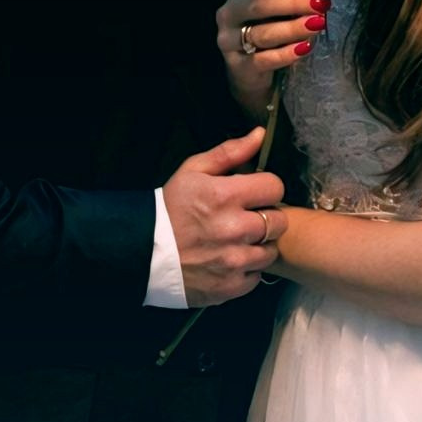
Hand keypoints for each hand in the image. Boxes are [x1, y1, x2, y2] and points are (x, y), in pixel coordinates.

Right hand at [161, 130, 287, 305]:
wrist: (141, 253)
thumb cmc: (169, 209)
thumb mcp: (192, 171)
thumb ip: (230, 152)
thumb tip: (260, 134)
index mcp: (224, 196)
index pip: (275, 187)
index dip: (265, 189)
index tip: (254, 194)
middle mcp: (233, 229)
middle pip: (279, 221)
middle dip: (266, 217)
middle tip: (246, 219)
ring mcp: (233, 261)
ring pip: (271, 251)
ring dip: (259, 246)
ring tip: (238, 241)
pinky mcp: (230, 286)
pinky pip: (256, 276)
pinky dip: (246, 270)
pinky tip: (229, 261)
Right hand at [216, 0, 327, 121]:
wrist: (250, 71)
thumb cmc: (267, 29)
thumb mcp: (275, 9)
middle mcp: (229, 12)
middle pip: (259, 3)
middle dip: (293, 3)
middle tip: (320, 5)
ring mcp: (229, 40)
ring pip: (261, 33)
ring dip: (292, 28)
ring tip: (317, 25)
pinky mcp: (237, 66)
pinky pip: (262, 60)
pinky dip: (285, 54)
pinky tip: (304, 48)